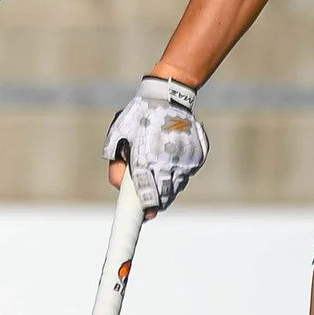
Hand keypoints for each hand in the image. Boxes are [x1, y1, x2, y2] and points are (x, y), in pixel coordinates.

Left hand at [103, 75, 205, 212]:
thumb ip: (117, 167)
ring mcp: (185, 160)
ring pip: (176, 186)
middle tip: (149, 202)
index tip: (144, 216)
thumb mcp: (118, 138)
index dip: (146, 209)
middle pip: (164, 196)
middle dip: (156, 201)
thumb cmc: (137, 118)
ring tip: (158, 175)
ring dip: (167, 187)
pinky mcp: (197, 156)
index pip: (147, 196)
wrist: (167, 97)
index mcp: (146, 161)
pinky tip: (170, 161)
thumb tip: (120, 188)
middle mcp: (167, 163)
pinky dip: (178, 173)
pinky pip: (186, 173)